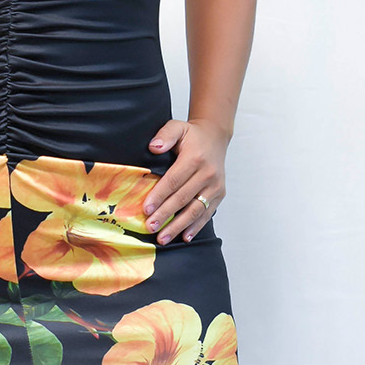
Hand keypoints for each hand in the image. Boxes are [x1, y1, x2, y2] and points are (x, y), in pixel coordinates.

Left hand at [144, 118, 229, 242]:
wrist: (215, 137)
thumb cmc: (192, 135)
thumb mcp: (177, 127)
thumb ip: (165, 135)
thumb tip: (153, 147)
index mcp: (195, 158)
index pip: (174, 180)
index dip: (159, 195)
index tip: (146, 209)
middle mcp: (208, 174)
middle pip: (183, 198)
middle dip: (165, 215)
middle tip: (150, 227)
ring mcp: (216, 186)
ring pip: (195, 210)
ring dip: (178, 226)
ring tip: (163, 237)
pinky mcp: (219, 195)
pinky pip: (206, 213)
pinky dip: (195, 227)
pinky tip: (184, 237)